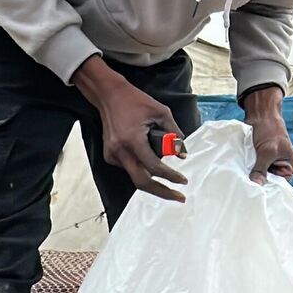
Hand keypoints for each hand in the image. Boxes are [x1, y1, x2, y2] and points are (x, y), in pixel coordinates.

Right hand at [72, 56, 186, 202]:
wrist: (109, 95)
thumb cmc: (135, 101)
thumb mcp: (161, 113)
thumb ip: (174, 134)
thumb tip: (182, 154)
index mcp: (132, 139)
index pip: (154, 166)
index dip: (170, 176)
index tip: (183, 181)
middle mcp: (119, 150)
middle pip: (141, 182)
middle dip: (162, 192)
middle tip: (178, 197)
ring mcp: (112, 154)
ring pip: (135, 176)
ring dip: (153, 179)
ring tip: (169, 175)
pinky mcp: (109, 155)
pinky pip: (129, 168)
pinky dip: (142, 168)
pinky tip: (149, 160)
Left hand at [242, 85, 292, 183]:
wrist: (260, 113)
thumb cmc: (270, 129)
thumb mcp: (267, 151)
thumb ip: (261, 169)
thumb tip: (256, 186)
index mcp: (290, 167)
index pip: (280, 185)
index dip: (268, 188)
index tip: (256, 192)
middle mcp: (281, 167)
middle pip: (269, 181)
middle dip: (259, 181)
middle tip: (247, 186)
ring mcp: (270, 163)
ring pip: (260, 175)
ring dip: (252, 174)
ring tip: (243, 177)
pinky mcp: (260, 159)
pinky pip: (254, 168)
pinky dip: (248, 168)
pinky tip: (241, 170)